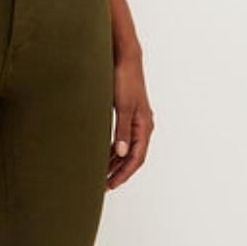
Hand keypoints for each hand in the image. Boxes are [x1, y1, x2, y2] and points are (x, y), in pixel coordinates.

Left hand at [108, 46, 152, 188]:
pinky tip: (103, 156)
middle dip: (119, 172)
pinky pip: (122, 139)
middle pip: (132, 157)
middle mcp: (143, 127)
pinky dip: (113, 150)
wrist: (126, 60)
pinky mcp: (128, 116)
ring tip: (101, 174)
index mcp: (145, 126)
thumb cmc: (125, 81)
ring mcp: (136, 122)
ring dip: (115, 162)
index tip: (111, 184)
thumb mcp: (123, 107)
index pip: (137, 158)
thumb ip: (122, 131)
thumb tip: (120, 153)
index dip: (124, 173)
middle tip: (104, 185)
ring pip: (127, 149)